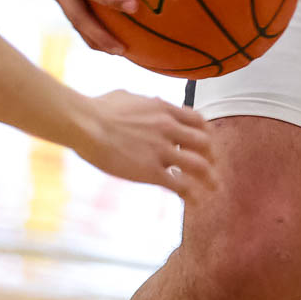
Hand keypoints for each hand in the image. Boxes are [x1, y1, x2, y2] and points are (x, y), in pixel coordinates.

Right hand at [74, 90, 218, 200]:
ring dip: (209, 179)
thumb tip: (150, 102)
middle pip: (204, 144)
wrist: (86, 124)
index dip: (205, 133)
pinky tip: (194, 202)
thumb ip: (146, 102)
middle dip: (211, 157)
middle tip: (212, 166)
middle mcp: (169, 129)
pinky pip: (180, 185)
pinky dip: (191, 195)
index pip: (198, 121)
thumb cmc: (99, 108)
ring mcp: (162, 150)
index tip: (206, 143)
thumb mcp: (130, 96)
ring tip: (214, 188)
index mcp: (165, 109)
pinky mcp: (151, 171)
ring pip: (198, 166)